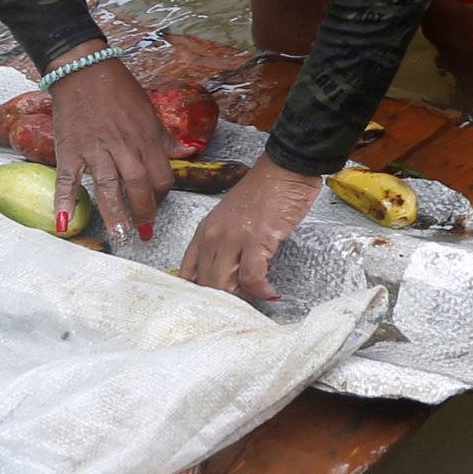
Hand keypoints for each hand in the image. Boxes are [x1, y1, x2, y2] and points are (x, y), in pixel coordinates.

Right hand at [48, 55, 174, 242]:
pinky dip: (64, 200)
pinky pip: (68, 179)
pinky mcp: (70, 150)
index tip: (158, 205)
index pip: (162, 174)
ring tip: (120, 235)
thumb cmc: (120, 90)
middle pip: (139, 184)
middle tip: (144, 233)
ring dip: (115, 213)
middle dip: (144, 211)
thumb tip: (190, 151)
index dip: (163, 194)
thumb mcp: (149, 111)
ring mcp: (96, 149)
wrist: (85, 71)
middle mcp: (124, 146)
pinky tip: (64, 221)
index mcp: (146, 137)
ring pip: (108, 186)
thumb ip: (166, 137)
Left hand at [179, 155, 322, 302]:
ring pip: (225, 286)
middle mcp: (212, 237)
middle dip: (225, 301)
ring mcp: (233, 239)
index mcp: (204, 231)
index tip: (214, 305)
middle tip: (242, 304)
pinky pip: (252, 278)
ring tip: (257, 297)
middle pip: (206, 285)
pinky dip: (261, 291)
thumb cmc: (264, 191)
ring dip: (243, 298)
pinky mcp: (256, 240)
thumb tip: (229, 274)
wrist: (285, 168)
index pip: (187, 274)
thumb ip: (224, 243)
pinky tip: (271, 292)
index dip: (198, 295)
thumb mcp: (232, 217)